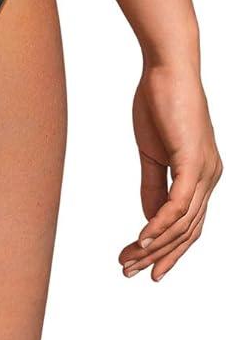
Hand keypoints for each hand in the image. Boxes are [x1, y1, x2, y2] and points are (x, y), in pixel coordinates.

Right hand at [119, 61, 220, 281]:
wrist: (167, 67)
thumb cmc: (160, 101)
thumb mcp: (152, 153)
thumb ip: (153, 186)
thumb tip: (149, 220)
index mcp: (202, 176)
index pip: (188, 225)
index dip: (167, 249)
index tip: (141, 265)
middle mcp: (210, 179)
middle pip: (187, 232)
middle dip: (159, 256)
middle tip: (129, 272)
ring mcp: (205, 172)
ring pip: (183, 224)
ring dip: (155, 246)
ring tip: (129, 260)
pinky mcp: (194, 162)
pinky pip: (179, 204)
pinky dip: (160, 225)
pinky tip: (142, 238)